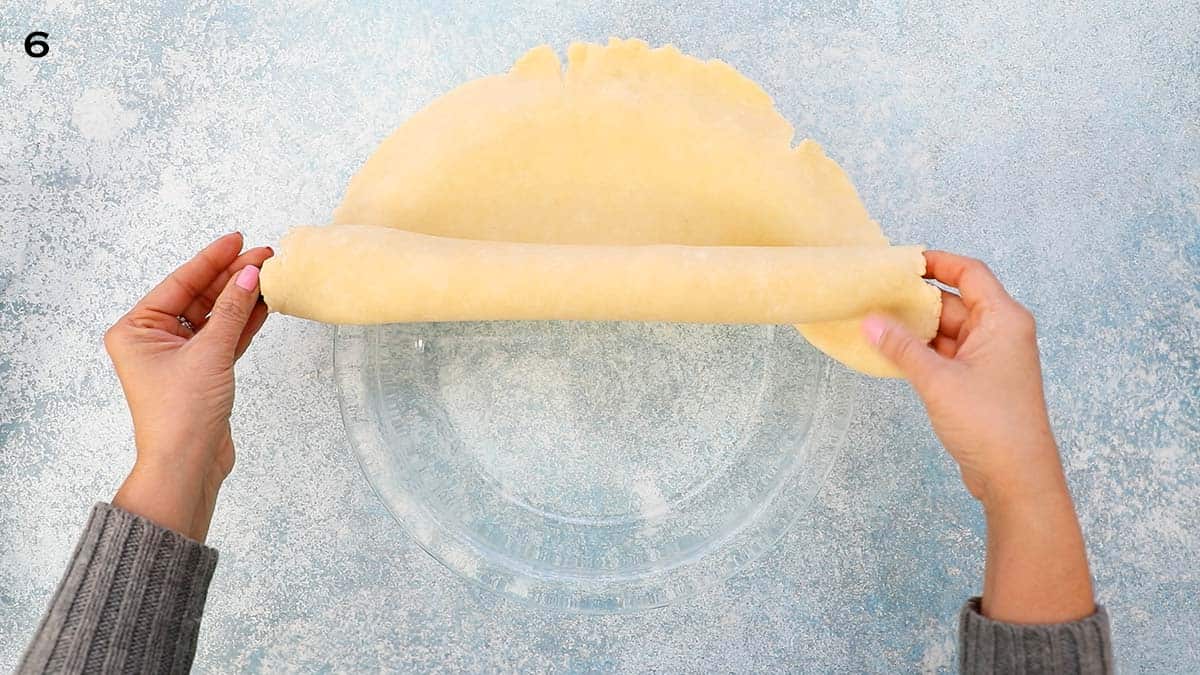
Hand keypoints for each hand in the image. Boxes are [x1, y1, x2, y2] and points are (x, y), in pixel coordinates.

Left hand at [105, 232, 270, 541]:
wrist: (187, 465)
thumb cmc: (182, 414)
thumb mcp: (209, 353)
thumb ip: (233, 310)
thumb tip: (251, 274)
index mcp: (136, 330)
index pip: (179, 283)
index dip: (211, 260)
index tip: (236, 239)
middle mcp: (153, 339)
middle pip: (199, 296)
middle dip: (232, 277)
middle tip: (264, 256)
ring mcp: (180, 356)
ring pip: (215, 316)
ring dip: (242, 297)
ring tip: (270, 274)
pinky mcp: (203, 372)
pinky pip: (224, 337)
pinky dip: (244, 322)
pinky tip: (265, 303)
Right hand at [861, 251, 1093, 622]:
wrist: (1017, 478)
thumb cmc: (989, 424)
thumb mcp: (937, 380)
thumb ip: (901, 347)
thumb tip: (870, 320)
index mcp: (1003, 320)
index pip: (970, 273)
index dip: (937, 262)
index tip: (902, 261)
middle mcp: (1001, 333)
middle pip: (954, 302)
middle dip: (916, 300)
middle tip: (876, 295)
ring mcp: (991, 359)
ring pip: (947, 331)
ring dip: (916, 329)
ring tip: (875, 323)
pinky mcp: (980, 383)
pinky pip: (947, 354)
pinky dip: (922, 352)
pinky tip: (892, 353)